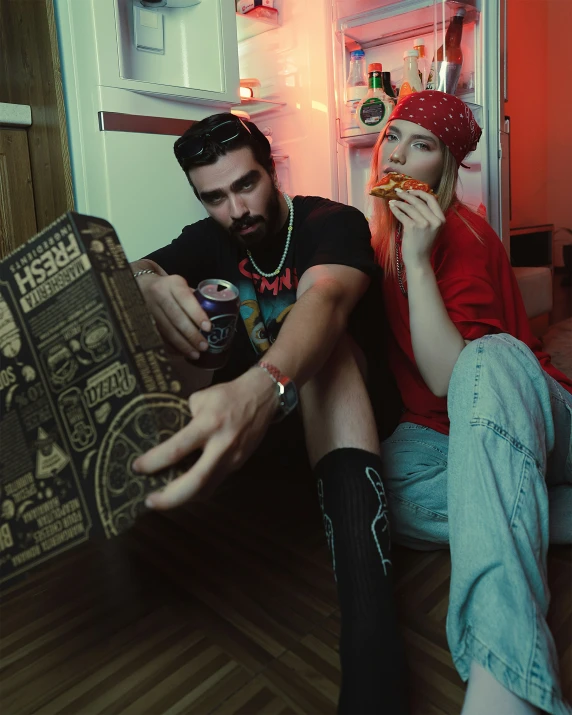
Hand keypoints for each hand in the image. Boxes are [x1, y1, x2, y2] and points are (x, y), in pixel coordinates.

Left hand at [132, 368, 277, 507]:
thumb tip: (167, 436)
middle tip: (150, 501)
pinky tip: (184, 487)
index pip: (176, 449)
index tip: (137, 467)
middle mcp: (222, 445)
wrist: (263, 397)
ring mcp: (232, 458)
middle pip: (195, 482)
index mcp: (209, 424)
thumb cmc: (228, 394)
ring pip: (206, 489)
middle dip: (170, 497)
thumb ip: (185, 419)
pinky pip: (215, 482)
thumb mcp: (201, 399)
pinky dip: (197, 488)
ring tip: (163, 499)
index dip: (154, 462)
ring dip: (183, 498)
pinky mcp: (238, 464)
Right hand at [137, 273, 211, 358]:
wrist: (141, 284)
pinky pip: (159, 337)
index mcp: (173, 284)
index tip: (208, 327)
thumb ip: (196, 299)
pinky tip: (182, 353)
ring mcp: (149, 309)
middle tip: (204, 346)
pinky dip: (172, 347)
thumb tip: (217, 315)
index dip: (197, 314)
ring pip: (167, 330)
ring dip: (182, 344)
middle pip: (176, 318)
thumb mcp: (182, 286)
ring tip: (195, 354)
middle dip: (191, 334)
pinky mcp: (144, 321)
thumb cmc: (169, 287)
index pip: (186, 299)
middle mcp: (159, 295)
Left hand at [388, 189, 445, 267]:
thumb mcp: (432, 229)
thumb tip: (415, 200)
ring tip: (393, 201)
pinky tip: (392, 207)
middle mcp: (434, 220)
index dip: (421, 193)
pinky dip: (396, 209)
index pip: (432, 199)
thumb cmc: (423, 245)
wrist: (419, 260)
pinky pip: (402, 214)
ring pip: (409, 207)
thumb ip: (429, 216)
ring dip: (399, 202)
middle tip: (399, 192)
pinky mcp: (413, 228)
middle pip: (419, 202)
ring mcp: (424, 224)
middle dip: (407, 195)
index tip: (411, 191)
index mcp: (441, 219)